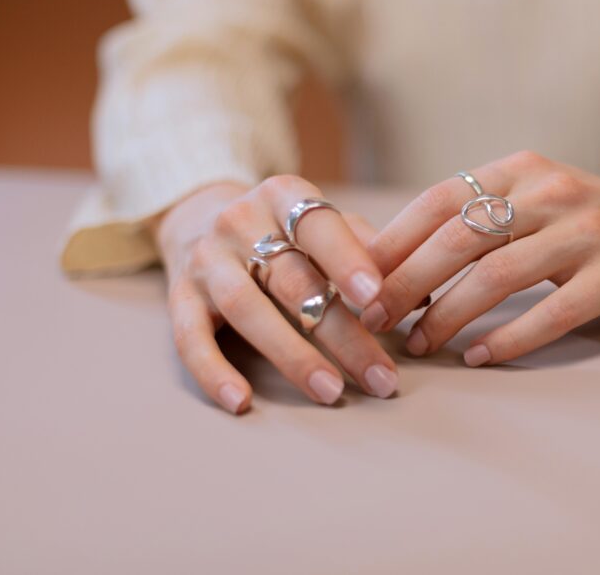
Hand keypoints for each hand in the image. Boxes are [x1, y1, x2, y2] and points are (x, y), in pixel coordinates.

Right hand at [151, 176, 398, 414]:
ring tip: (331, 391)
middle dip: (341, 332)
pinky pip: (189, 338)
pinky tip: (241, 403)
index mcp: (283, 195)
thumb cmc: (284, 229)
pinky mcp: (178, 297)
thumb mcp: (322, 223)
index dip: (347, 259)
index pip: (318, 225)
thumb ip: (367, 250)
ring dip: (291, 355)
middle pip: (292, 280)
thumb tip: (421, 297)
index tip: (376, 296)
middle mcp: (239, 222)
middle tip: (381, 376)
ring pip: (246, 309)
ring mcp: (205, 259)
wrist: (198, 214)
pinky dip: (214, 372)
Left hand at [360, 151, 599, 365]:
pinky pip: (550, 310)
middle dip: (406, 282)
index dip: (392, 240)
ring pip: (498, 274)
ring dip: (448, 314)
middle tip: (372, 318)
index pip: (439, 200)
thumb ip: (480, 217)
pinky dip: (507, 337)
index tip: (355, 279)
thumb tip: (393, 258)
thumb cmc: (590, 220)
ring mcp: (586, 232)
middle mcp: (551, 193)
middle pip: (459, 238)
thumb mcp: (536, 199)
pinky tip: (479, 357)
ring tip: (420, 344)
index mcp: (521, 171)